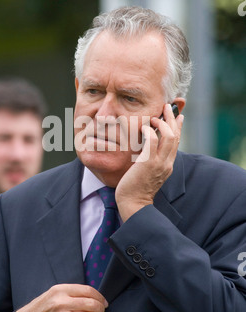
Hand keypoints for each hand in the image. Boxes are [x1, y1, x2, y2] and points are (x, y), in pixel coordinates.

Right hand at [9, 283, 107, 311]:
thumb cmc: (40, 308)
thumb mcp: (53, 293)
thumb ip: (71, 292)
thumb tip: (92, 295)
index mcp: (60, 290)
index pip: (88, 290)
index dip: (99, 296)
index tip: (103, 301)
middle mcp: (62, 303)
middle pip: (92, 304)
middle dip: (100, 308)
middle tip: (101, 311)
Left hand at [115, 104, 183, 221]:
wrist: (133, 204)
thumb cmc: (136, 188)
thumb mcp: (147, 171)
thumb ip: (151, 159)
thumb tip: (147, 146)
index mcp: (168, 165)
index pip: (177, 142)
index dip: (178, 127)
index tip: (178, 115)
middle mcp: (167, 163)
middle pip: (176, 136)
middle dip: (172, 119)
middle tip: (167, 107)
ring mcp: (159, 163)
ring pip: (169, 137)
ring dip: (163, 123)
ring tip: (155, 117)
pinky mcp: (148, 164)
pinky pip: (152, 142)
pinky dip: (149, 132)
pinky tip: (144, 128)